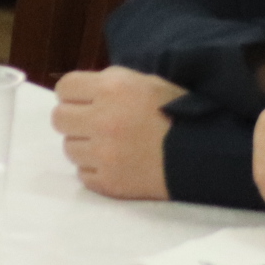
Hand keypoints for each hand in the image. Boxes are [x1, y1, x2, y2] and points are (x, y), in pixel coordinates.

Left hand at [52, 68, 184, 199]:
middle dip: (74, 119)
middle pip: (59, 118)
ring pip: (68, 148)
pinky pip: (82, 173)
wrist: (205, 156)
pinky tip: (117, 163)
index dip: (74, 93)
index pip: (64, 87)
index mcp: (112, 89)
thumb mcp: (147, 82)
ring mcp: (103, 154)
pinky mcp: (108, 182)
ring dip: (85, 145)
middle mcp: (102, 120)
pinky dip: (95, 169)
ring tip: (110, 145)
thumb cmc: (179, 113)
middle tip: (95, 123)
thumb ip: (111, 82)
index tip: (85, 100)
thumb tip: (83, 90)